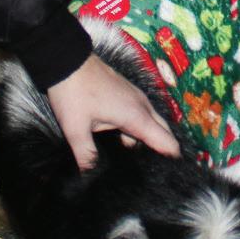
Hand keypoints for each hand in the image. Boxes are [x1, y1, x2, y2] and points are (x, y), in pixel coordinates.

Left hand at [45, 54, 178, 169]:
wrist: (67, 60)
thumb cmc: (73, 93)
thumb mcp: (75, 129)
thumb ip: (86, 155)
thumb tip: (90, 178)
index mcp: (136, 116)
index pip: (167, 142)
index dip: (172, 160)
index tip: (171, 175)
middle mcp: (142, 106)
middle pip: (164, 132)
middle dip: (164, 151)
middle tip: (155, 171)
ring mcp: (136, 97)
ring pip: (152, 122)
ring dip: (150, 139)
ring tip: (137, 160)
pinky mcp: (127, 93)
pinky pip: (143, 114)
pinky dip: (140, 128)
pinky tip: (122, 140)